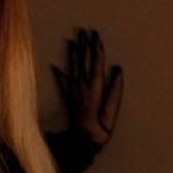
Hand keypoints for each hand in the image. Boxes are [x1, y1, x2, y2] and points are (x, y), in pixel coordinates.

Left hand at [51, 28, 123, 146]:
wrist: (82, 142)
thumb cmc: (100, 129)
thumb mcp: (112, 111)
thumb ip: (115, 91)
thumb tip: (117, 70)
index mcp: (95, 89)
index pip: (96, 65)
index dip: (97, 51)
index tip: (97, 37)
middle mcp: (83, 87)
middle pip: (84, 63)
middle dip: (85, 46)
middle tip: (85, 31)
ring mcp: (74, 92)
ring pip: (73, 69)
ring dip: (73, 55)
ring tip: (72, 41)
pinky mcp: (69, 99)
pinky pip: (63, 84)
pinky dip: (59, 75)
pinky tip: (54, 66)